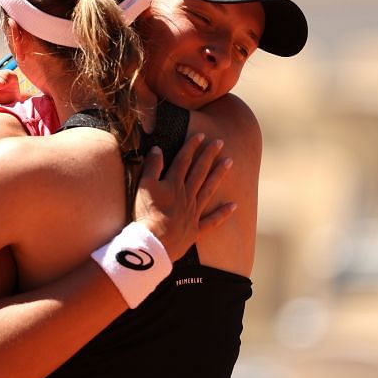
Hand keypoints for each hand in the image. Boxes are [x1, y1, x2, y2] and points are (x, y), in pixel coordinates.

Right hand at [134, 134, 234, 260]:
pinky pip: (212, 220)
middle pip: (200, 172)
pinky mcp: (195, 229)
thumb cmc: (147, 214)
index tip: (201, 135)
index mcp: (173, 184)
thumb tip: (157, 149)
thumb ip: (152, 167)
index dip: (192, 147)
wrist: (155, 242)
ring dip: (219, 175)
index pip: (183, 161)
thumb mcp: (144, 186)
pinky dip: (223, 214)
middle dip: (209, 155)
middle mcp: (187, 195)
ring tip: (230, 162)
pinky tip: (234, 206)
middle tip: (220, 142)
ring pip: (209, 190)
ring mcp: (193, 212)